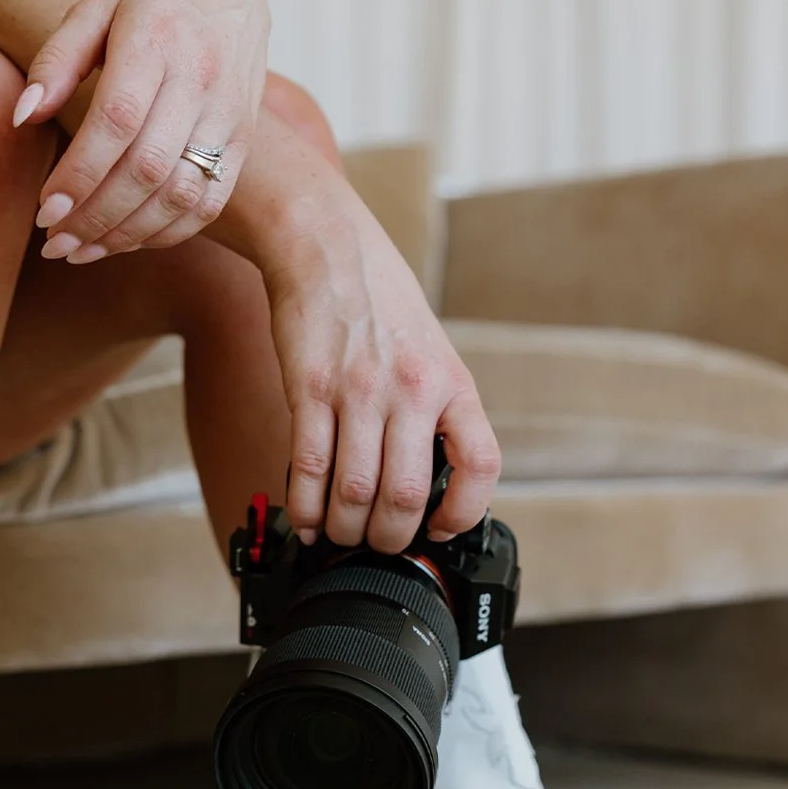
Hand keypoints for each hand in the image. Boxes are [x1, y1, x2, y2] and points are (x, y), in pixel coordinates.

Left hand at [12, 0, 269, 262]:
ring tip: (82, 251)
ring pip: (181, 193)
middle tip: (55, 242)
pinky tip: (125, 241)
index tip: (45, 210)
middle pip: (148, 167)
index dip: (80, 173)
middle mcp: (201, 77)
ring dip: (128, 233)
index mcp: (157, 37)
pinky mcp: (244, 139)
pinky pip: (209, 202)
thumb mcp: (93, 8)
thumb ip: (56, 60)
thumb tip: (23, 118)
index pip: (118, 120)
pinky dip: (166, 233)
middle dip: (97, 216)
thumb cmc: (146, 0)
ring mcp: (229, 112)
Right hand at [264, 178, 501, 552]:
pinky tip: (309, 519)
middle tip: (377, 542)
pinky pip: (310, 467)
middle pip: (405, 496)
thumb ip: (434, 409)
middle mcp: (411, 391)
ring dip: (345, 528)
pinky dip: (308, 507)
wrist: (327, 246)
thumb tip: (428, 477)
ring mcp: (359, 391)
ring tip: (341, 533)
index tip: (440, 528)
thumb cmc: (379, 298)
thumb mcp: (431, 351)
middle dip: (389, 537)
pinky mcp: (311, 390)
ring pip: (355, 492)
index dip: (463, 511)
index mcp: (451, 384)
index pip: (479, 464)